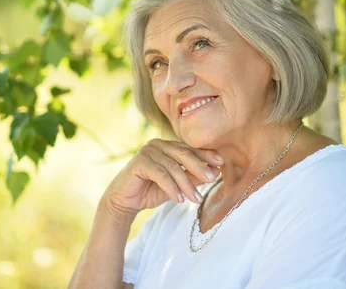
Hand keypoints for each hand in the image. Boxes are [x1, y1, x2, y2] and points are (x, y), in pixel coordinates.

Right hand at [100, 138, 222, 222]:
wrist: (125, 201)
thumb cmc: (151, 191)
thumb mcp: (177, 185)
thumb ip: (192, 177)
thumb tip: (215, 172)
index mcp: (168, 146)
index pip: (190, 149)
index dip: (206, 155)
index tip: (221, 163)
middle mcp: (158, 144)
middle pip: (184, 154)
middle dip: (199, 167)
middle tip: (211, 179)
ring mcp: (147, 151)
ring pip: (173, 167)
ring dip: (186, 184)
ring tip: (196, 199)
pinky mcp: (139, 162)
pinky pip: (160, 174)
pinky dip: (171, 187)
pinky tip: (178, 199)